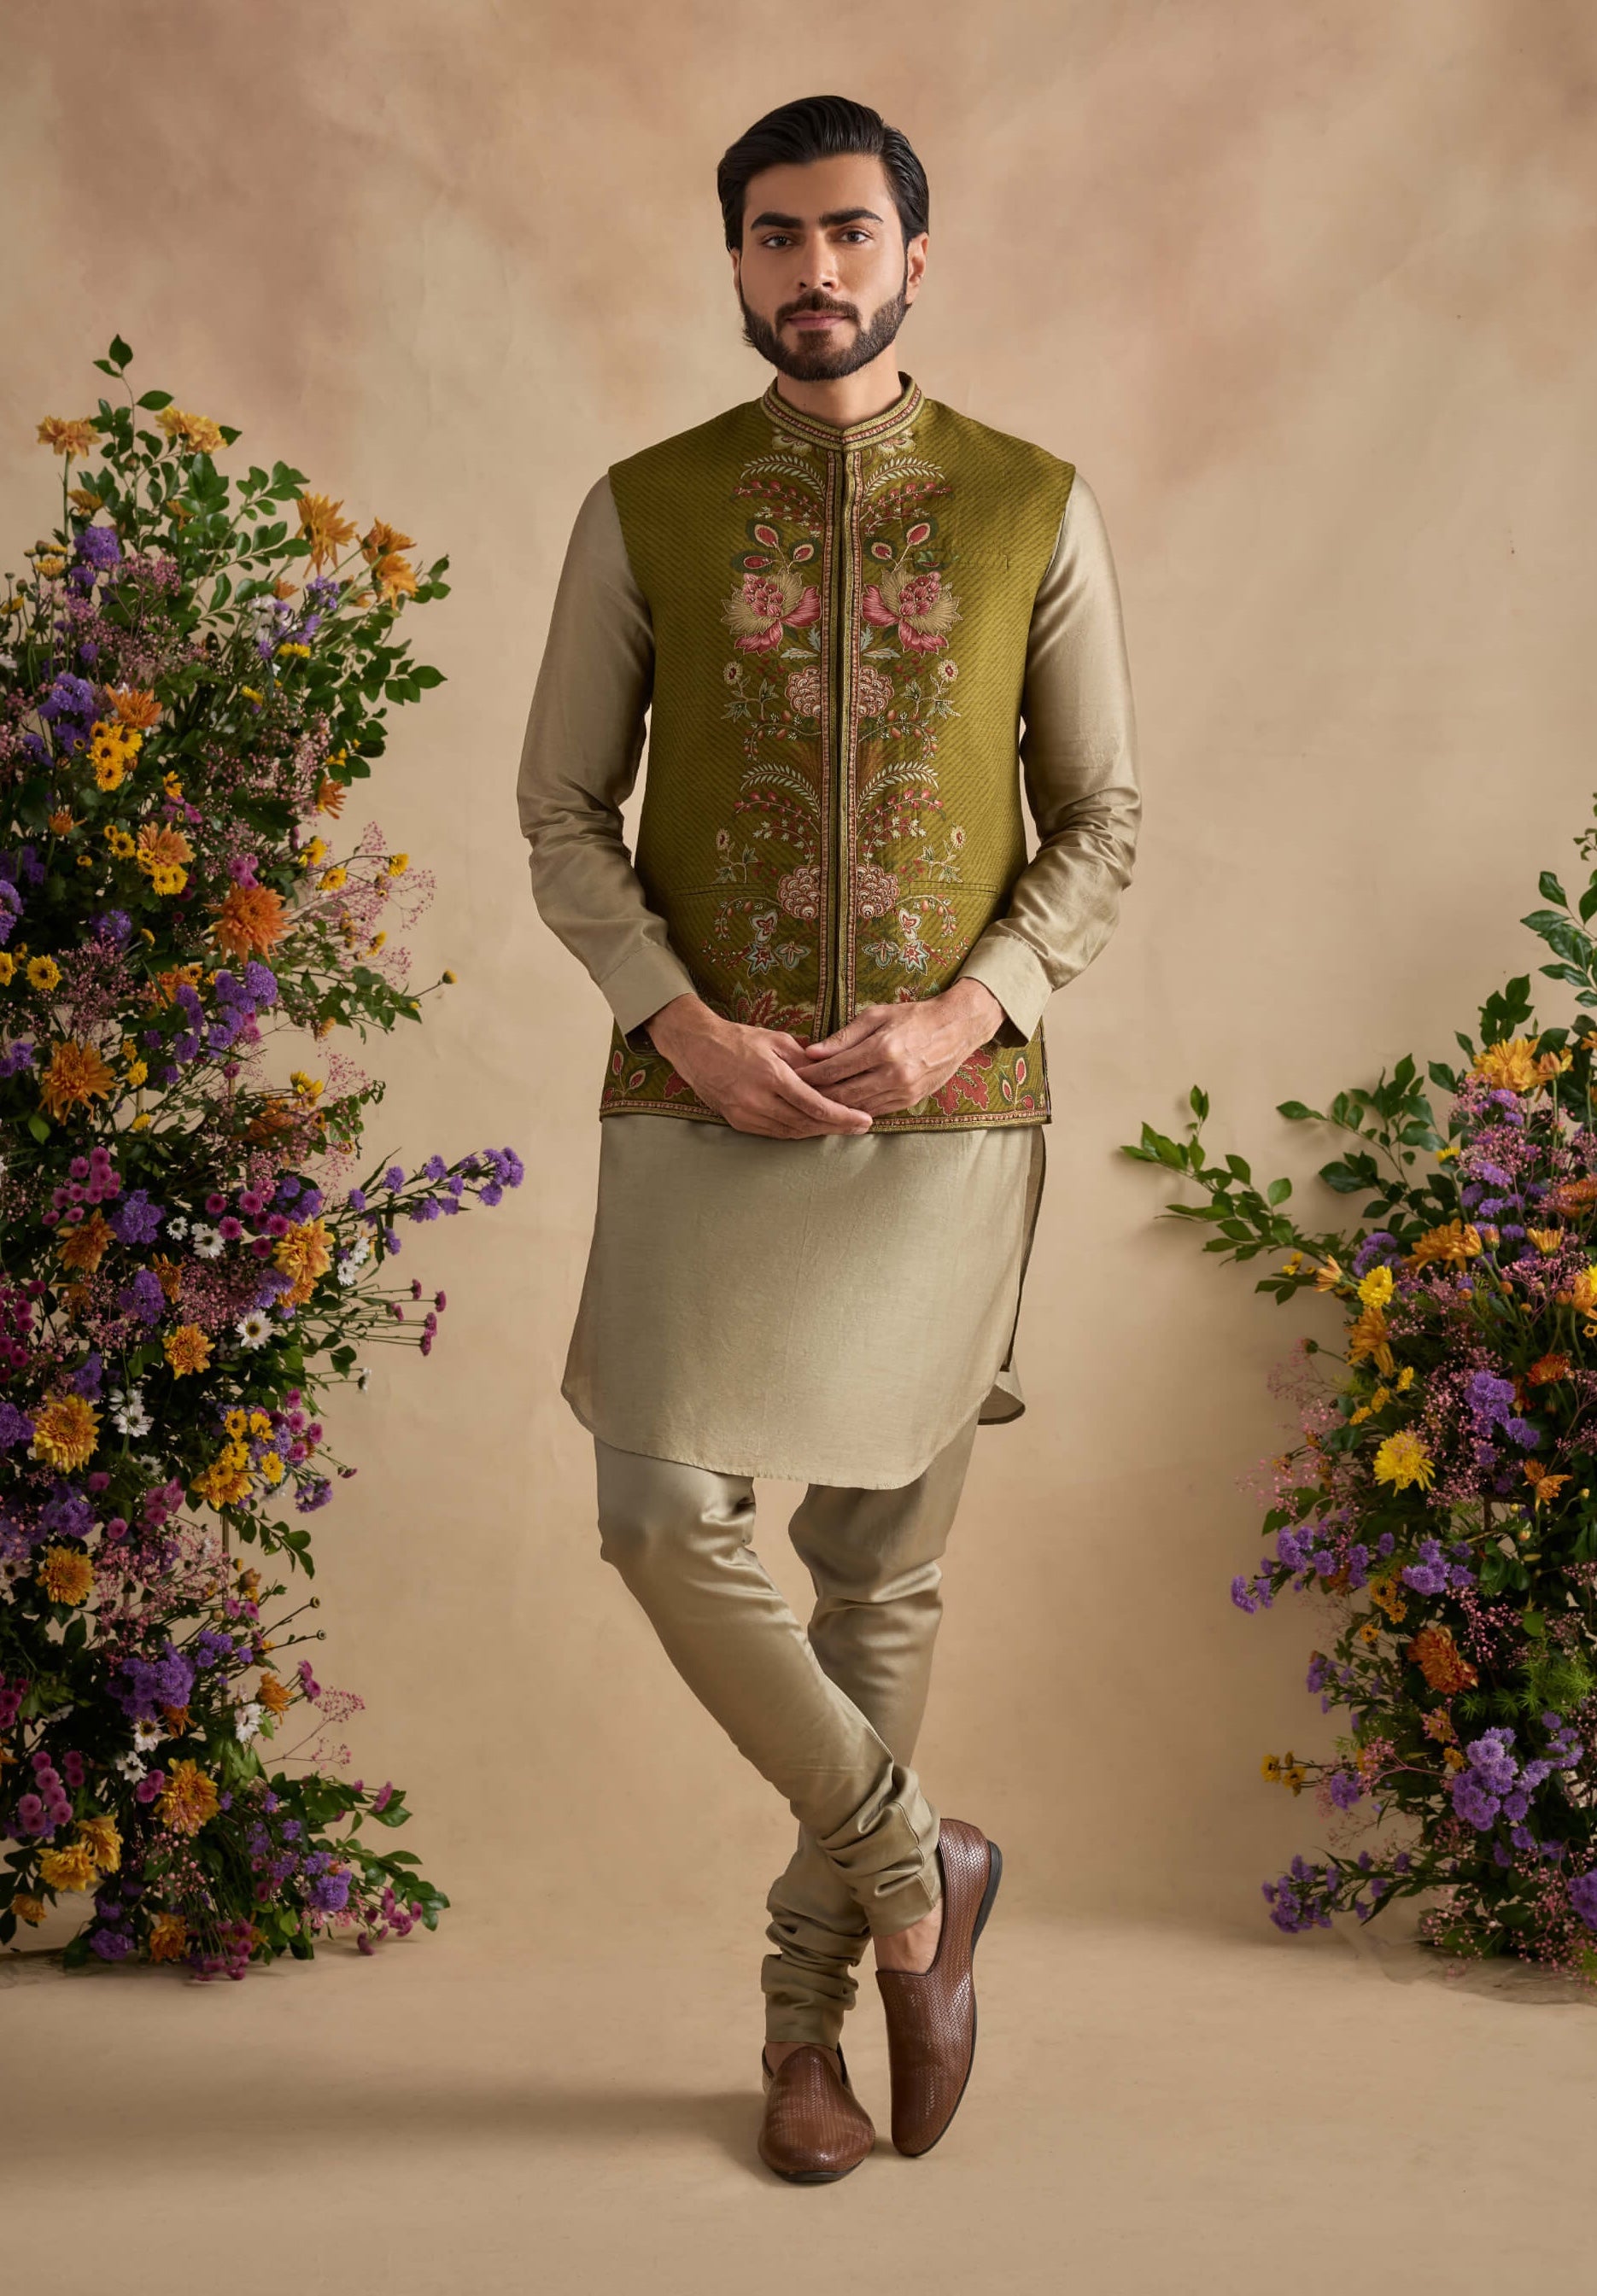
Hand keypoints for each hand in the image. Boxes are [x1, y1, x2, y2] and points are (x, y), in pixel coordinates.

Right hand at [643, 994, 873, 1137]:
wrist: (695, 1046)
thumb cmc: (737, 1038)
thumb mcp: (775, 1039)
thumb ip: (804, 1059)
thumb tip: (832, 1071)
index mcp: (771, 1075)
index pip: (815, 1104)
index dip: (842, 1116)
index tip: (864, 1120)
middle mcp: (758, 1100)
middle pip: (806, 1123)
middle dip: (836, 1127)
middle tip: (861, 1127)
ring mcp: (746, 1114)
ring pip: (791, 1132)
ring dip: (818, 1132)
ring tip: (841, 1128)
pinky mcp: (738, 1122)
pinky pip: (774, 1133)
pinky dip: (796, 1132)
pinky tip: (812, 1127)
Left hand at [794, 979, 1005, 1115]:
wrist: (957, 1028)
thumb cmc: (913, 1016)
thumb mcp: (876, 1015)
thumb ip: (843, 1037)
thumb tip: (811, 1052)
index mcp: (882, 1048)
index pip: (835, 1069)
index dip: (810, 1075)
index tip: (791, 1076)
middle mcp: (893, 1074)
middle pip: (843, 1093)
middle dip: (816, 1095)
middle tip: (794, 1095)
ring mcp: (904, 1091)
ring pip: (857, 1107)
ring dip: (833, 1108)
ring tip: (811, 1103)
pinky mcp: (910, 1101)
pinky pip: (875, 1112)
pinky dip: (855, 1111)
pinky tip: (839, 1108)